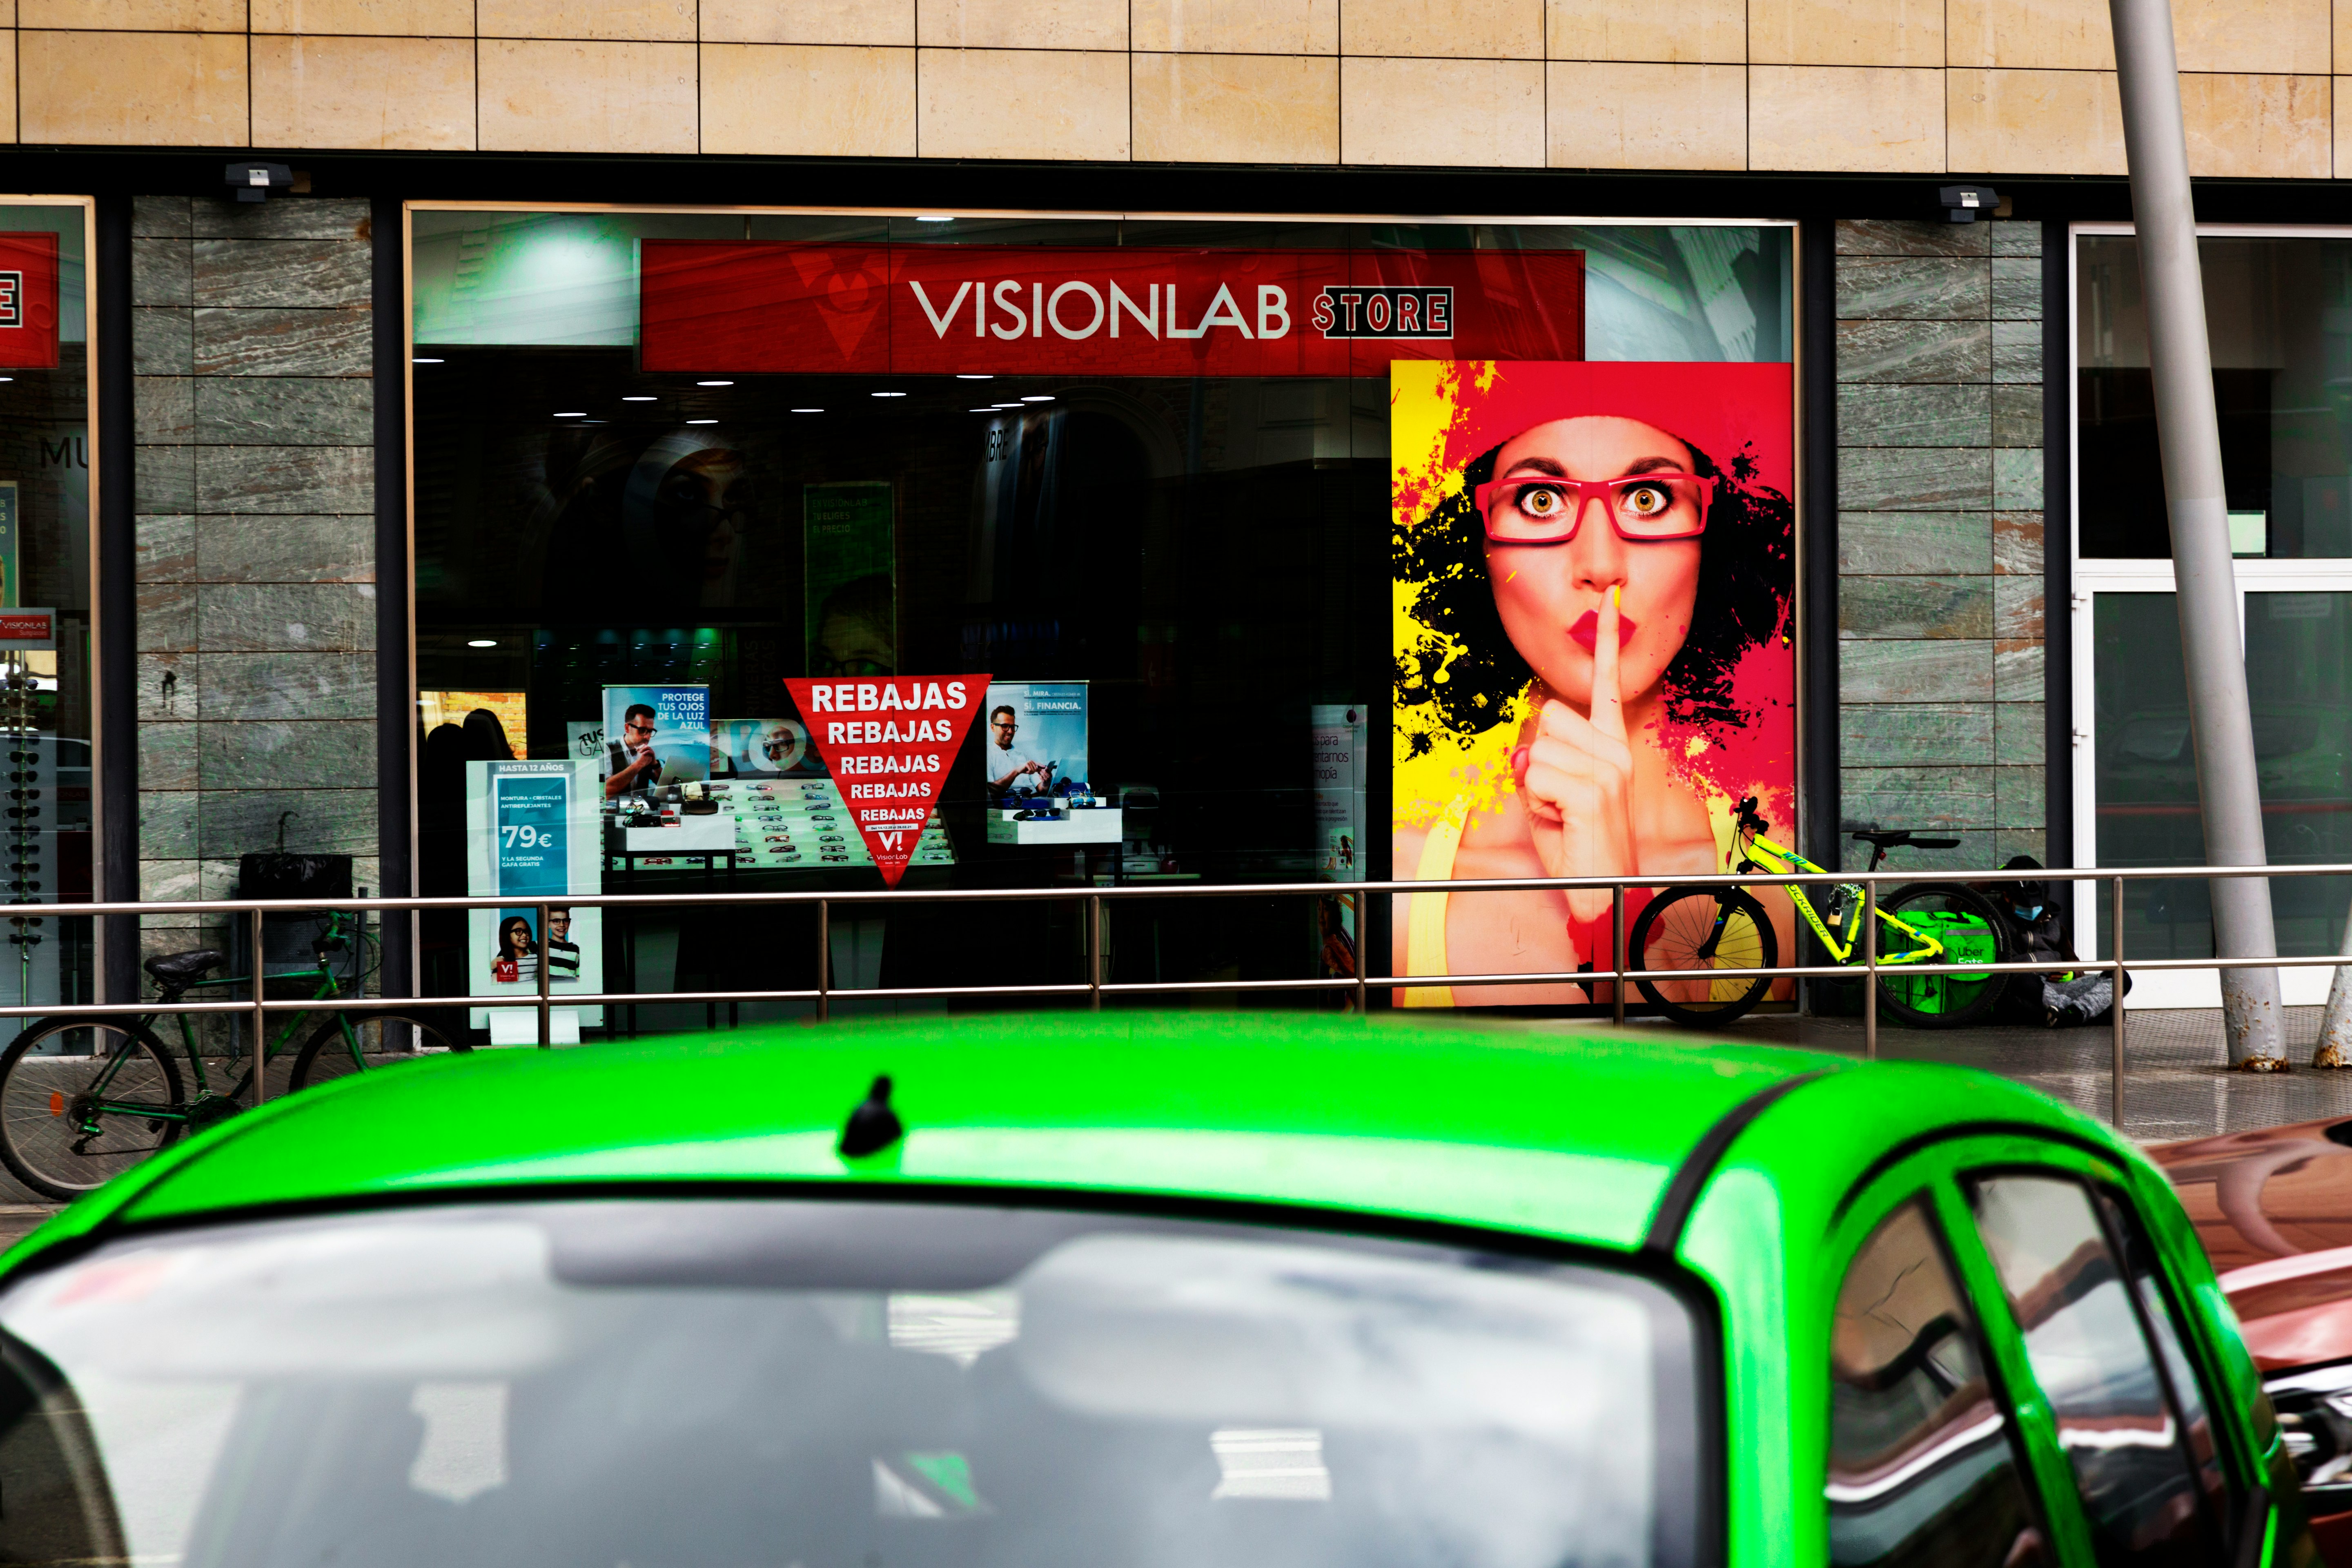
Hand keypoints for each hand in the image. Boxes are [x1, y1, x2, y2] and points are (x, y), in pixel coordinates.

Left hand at [1517, 587, 1634, 921]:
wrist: (1605, 889)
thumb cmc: (1581, 844)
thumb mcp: (1556, 795)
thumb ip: (1545, 761)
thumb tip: (1528, 753)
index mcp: (1613, 748)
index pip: (1609, 686)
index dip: (1607, 643)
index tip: (1610, 603)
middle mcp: (1616, 753)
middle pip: (1550, 716)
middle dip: (1540, 756)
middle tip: (1560, 797)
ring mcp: (1608, 770)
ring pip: (1539, 749)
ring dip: (1537, 785)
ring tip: (1563, 812)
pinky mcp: (1594, 790)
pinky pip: (1536, 778)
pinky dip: (1537, 804)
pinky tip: (1563, 821)